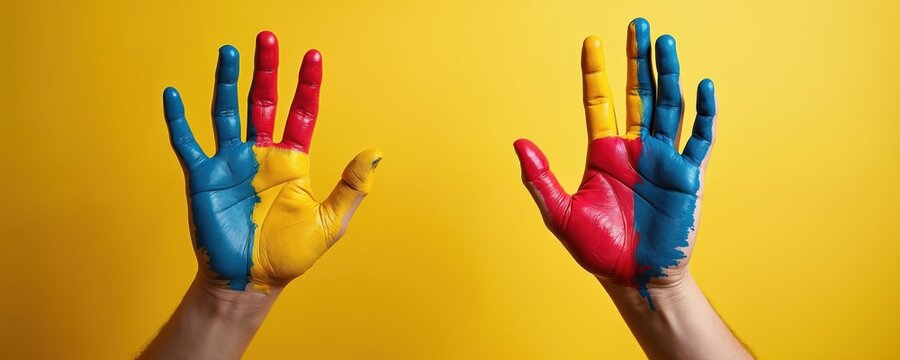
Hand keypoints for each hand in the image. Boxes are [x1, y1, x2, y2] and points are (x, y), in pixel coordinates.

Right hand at [163, 31, 381, 293]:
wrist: (251, 282)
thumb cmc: (290, 255)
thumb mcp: (330, 222)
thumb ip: (352, 187)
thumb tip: (374, 152)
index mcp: (292, 161)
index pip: (301, 113)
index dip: (307, 86)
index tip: (314, 57)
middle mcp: (260, 155)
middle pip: (262, 101)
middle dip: (266, 69)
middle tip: (267, 37)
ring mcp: (230, 164)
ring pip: (226, 112)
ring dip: (226, 82)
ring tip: (228, 51)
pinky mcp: (203, 178)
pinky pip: (188, 143)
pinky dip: (178, 120)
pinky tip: (173, 94)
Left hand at [513, 18, 715, 308]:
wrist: (634, 279)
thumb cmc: (597, 251)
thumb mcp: (560, 215)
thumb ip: (541, 179)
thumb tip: (519, 143)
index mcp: (603, 153)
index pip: (598, 101)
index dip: (596, 71)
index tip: (592, 40)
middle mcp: (633, 149)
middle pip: (637, 93)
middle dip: (638, 59)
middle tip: (639, 23)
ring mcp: (662, 159)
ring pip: (668, 106)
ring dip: (667, 75)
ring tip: (666, 42)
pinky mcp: (687, 176)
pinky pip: (698, 138)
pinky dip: (704, 114)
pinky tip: (704, 87)